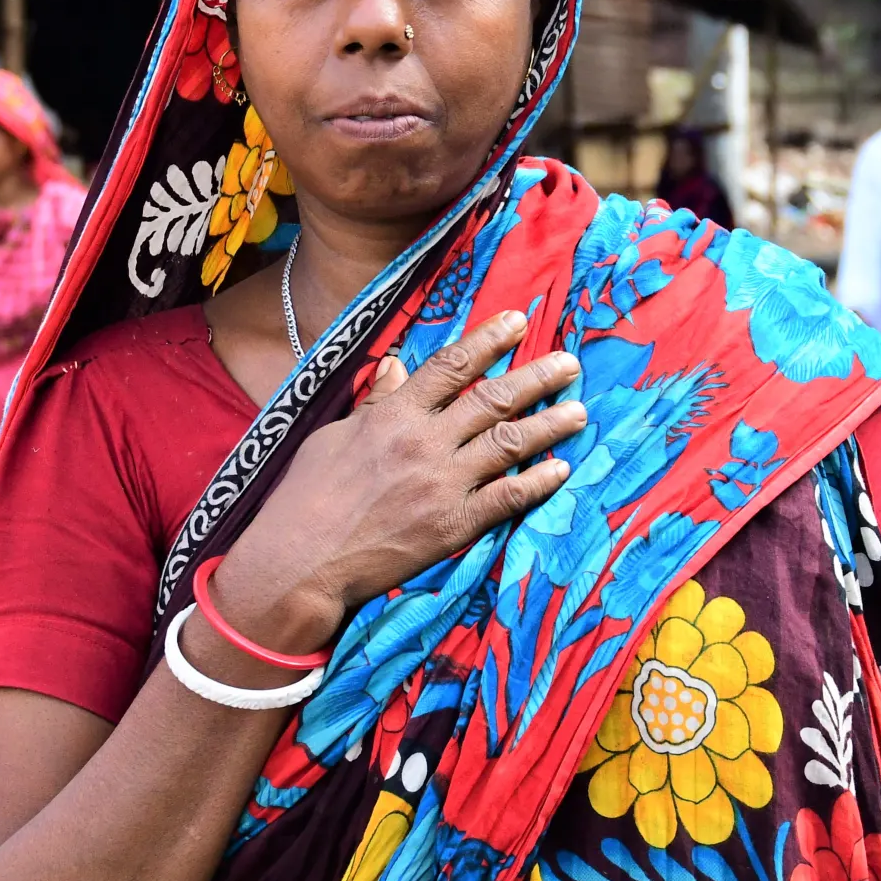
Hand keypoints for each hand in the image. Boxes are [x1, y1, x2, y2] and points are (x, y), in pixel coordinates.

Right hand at [207, 311, 585, 653]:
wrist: (301, 559)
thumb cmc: (308, 496)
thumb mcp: (335, 435)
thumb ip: (375, 403)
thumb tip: (398, 366)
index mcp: (395, 414)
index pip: (452, 366)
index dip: (488, 340)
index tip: (518, 321)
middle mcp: (425, 441)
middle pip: (493, 399)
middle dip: (537, 377)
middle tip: (570, 363)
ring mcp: (443, 483)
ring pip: (509, 443)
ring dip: (549, 425)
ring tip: (579, 412)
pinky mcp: (453, 524)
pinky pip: (507, 497)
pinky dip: (538, 482)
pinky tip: (561, 469)